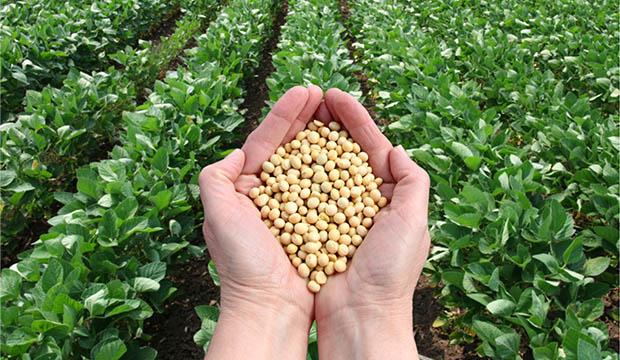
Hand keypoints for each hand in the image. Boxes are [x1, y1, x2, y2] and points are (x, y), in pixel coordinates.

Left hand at [198, 85, 322, 358]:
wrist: (270, 307)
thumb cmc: (242, 263)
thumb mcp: (217, 215)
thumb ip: (216, 178)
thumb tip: (236, 153)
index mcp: (245, 189)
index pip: (265, 142)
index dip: (284, 114)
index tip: (305, 90)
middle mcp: (270, 195)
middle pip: (290, 147)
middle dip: (305, 118)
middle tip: (323, 93)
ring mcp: (295, 207)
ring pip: (310, 163)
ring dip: (323, 137)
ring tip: (337, 112)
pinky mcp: (316, 222)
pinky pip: (328, 189)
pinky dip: (337, 168)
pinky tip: (349, 151)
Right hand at [313, 88, 430, 359]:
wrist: (359, 316)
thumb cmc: (390, 272)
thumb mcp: (413, 221)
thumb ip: (412, 181)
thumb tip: (395, 147)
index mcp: (388, 196)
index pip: (371, 146)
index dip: (354, 119)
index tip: (334, 94)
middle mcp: (360, 201)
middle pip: (343, 151)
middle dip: (329, 123)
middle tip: (311, 96)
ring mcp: (333, 213)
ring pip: (319, 168)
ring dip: (309, 140)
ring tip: (295, 115)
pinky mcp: (310, 226)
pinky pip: (300, 194)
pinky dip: (292, 172)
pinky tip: (281, 154)